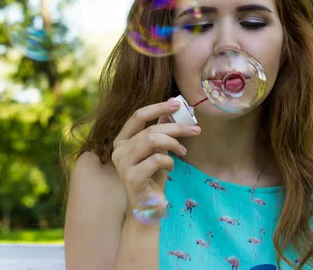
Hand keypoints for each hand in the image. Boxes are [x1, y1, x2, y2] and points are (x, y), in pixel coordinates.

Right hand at [111, 98, 200, 223]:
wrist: (148, 208)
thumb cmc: (153, 178)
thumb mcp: (158, 151)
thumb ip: (160, 132)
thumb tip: (171, 110)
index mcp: (122, 140)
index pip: (138, 116)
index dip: (158, 107)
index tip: (177, 103)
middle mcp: (118, 150)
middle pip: (150, 129)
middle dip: (175, 127)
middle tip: (194, 129)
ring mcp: (122, 164)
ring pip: (152, 140)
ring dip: (173, 144)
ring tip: (183, 152)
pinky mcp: (132, 177)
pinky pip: (156, 159)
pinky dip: (169, 162)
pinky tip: (171, 169)